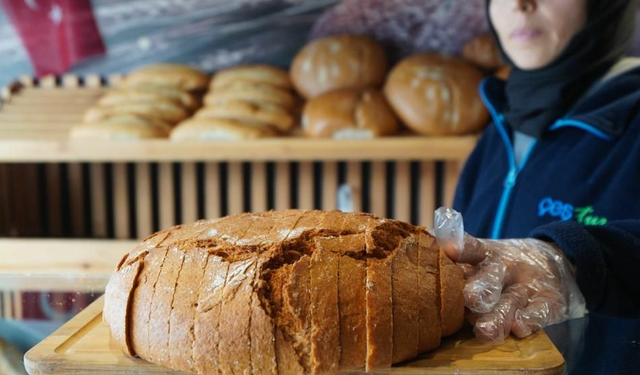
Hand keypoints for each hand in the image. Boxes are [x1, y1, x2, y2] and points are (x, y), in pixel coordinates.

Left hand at [433, 207, 585, 342]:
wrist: (557, 261)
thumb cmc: (502, 265)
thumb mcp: (482, 255)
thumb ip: (457, 257)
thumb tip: (425, 246)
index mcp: (487, 254)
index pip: (473, 248)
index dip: (461, 247)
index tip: (448, 249)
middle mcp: (507, 268)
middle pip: (492, 276)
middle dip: (480, 287)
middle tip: (468, 298)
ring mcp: (528, 286)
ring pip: (512, 300)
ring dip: (499, 315)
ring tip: (484, 330)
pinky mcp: (549, 303)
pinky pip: (541, 312)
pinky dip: (531, 320)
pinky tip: (520, 328)